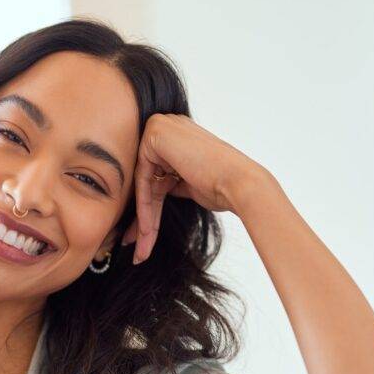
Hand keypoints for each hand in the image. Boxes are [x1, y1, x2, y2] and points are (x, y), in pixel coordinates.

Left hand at [120, 113, 269, 263]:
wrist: (239, 183)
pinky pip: (142, 179)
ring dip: (143, 220)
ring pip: (143, 183)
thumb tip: (159, 189)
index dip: (149, 206)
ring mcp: (161, 127)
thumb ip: (172, 180)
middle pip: (147, 178)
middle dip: (141, 216)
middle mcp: (169, 125)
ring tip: (141, 247)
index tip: (142, 233)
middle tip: (133, 242)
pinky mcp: (155, 135)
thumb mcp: (190, 183)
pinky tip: (146, 232)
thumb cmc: (223, 186)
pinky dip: (144, 207)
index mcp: (178, 134)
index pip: (155, 174)